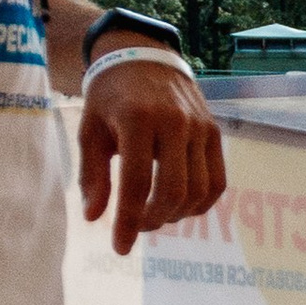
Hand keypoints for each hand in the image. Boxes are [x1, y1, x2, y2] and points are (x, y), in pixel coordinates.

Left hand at [77, 58, 225, 253]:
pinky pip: (215, 182)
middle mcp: (174, 122)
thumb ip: (92, 174)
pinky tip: (179, 205)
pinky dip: (200, 204)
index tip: (119, 248)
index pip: (135, 183)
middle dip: (152, 219)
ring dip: (176, 214)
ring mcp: (200, 127)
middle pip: (171, 191)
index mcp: (137, 119)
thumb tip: (94, 217)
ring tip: (155, 214)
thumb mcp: (90, 130)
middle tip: (136, 226)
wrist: (143, 56)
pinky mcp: (215, 133)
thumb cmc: (110, 96)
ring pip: (197, 191)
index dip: (127, 222)